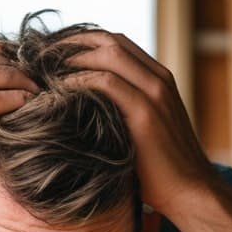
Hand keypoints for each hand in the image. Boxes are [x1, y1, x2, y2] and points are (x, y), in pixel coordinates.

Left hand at [62, 31, 211, 220]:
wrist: (188, 191)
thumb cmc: (161, 167)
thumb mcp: (142, 128)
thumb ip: (121, 109)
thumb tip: (80, 105)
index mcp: (159, 78)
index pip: (116, 42)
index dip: (82, 42)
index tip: (53, 54)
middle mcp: (159, 78)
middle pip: (109, 40)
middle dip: (72, 42)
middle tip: (42, 56)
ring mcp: (155, 93)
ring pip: (108, 53)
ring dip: (72, 56)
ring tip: (45, 68)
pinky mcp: (146, 113)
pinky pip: (106, 82)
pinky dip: (79, 80)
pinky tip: (59, 88)